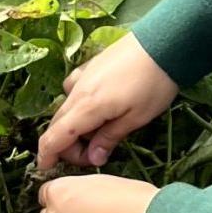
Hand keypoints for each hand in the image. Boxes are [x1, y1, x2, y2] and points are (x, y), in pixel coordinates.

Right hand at [37, 33, 178, 172]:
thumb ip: (110, 138)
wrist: (164, 43)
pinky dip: (77, 104)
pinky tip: (94, 105)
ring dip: (74, 126)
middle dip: (68, 146)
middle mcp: (78, 91)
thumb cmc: (154, 84)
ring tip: (98, 133)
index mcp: (87, 108)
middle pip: (58, 124)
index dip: (47, 156)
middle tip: (94, 156)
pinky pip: (73, 88)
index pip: (55, 137)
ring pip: (66, 107)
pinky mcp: (91, 65)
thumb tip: (93, 158)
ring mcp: (83, 75)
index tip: (46, 169)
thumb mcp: (136, 118)